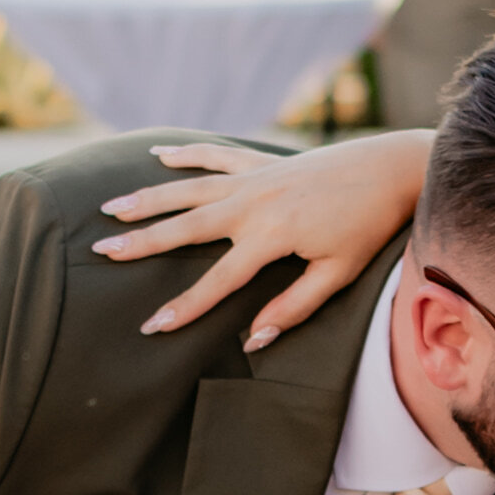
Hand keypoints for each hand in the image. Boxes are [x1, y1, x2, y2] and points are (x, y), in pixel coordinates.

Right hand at [95, 125, 422, 352]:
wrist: (392, 168)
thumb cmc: (368, 225)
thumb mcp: (337, 274)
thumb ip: (293, 308)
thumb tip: (252, 340)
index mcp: (271, 236)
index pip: (217, 281)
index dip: (184, 307)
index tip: (151, 327)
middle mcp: (254, 203)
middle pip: (186, 226)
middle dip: (142, 241)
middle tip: (101, 252)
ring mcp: (255, 177)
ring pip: (190, 189)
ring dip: (148, 198)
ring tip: (110, 207)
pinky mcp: (263, 161)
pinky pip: (215, 156)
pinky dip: (185, 155)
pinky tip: (157, 156)